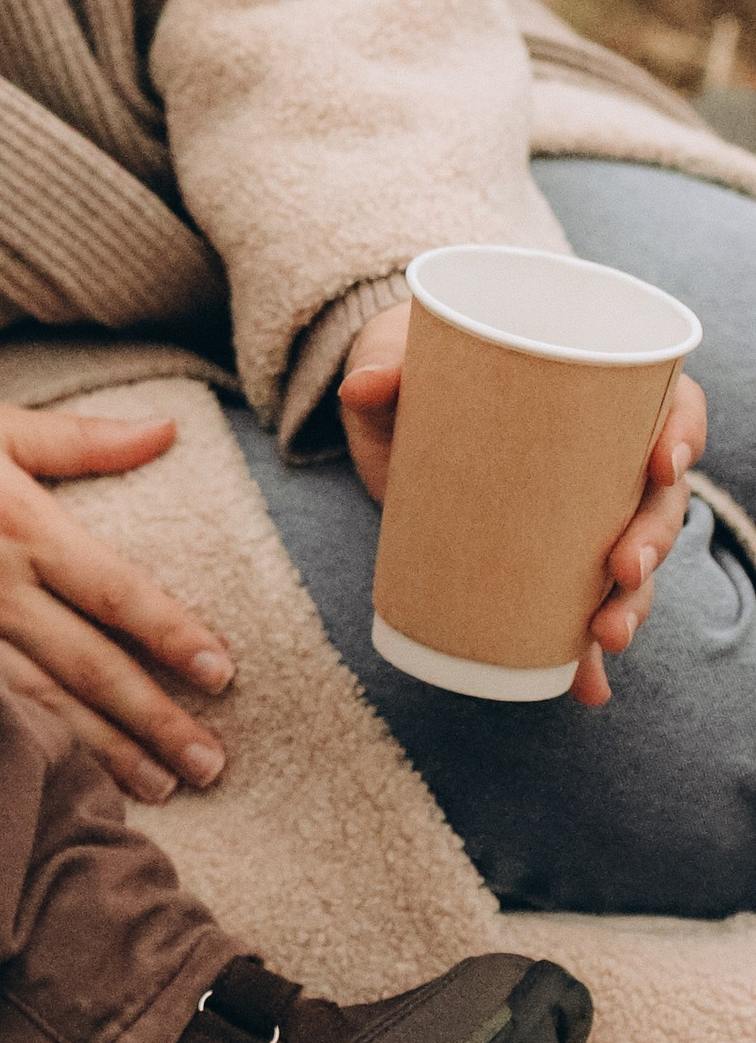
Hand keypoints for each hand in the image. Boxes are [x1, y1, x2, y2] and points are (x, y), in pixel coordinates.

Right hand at [0, 395, 233, 800]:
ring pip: (47, 702)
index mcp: (21, 524)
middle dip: (155, 717)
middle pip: (91, 664)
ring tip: (164, 785)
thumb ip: (82, 440)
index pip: (115, 589)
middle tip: (212, 763)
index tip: (221, 671)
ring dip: (108, 748)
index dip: (169, 632)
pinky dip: (37, 748)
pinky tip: (71, 778)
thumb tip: (165, 429)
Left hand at [337, 302, 704, 703]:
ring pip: (633, 562)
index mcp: (593, 389)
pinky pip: (577, 610)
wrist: (388, 407)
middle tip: (624, 567)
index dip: (680, 432)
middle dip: (653, 538)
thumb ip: (383, 368)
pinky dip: (585, 653)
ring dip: (632, 603)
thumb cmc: (413, 366)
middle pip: (658, 497)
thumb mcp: (396, 357)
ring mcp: (578, 515)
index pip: (666, 404)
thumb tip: (363, 385)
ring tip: (606, 634)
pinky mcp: (541, 561)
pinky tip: (587, 685)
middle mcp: (602, 457)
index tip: (661, 463)